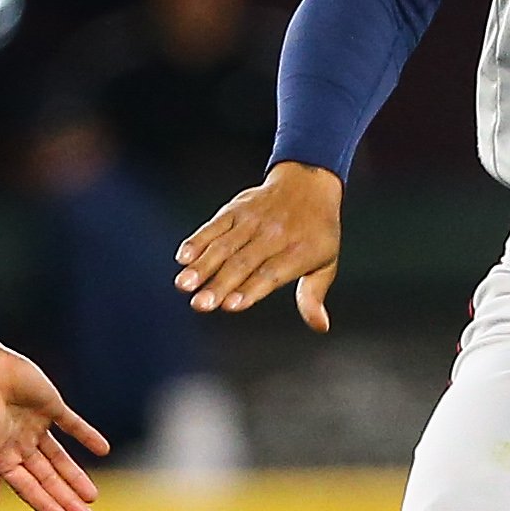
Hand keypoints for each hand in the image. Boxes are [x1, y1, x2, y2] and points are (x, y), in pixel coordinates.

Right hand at [0, 343, 109, 510]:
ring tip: (93, 497)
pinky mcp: (50, 405)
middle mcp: (18, 445)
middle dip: (66, 499)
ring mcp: (35, 425)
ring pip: (60, 457)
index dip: (47, 506)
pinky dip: (87, 435)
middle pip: (48, 478)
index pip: (29, 488)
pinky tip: (103, 449)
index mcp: (0, 458)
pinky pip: (72, 424)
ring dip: (76, 476)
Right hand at [174, 161, 343, 333]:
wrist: (309, 183)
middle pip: (242, 263)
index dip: (250, 290)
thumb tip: (321, 327)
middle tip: (200, 304)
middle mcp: (274, 234)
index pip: (270, 274)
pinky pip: (215, 225)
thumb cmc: (317, 233)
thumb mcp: (326, 264)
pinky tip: (183, 257)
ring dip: (202, 266)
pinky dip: (198, 240)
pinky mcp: (236, 209)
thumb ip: (313, 297)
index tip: (230, 305)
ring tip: (183, 284)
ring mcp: (253, 220)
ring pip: (224, 245)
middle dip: (219, 284)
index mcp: (298, 252)